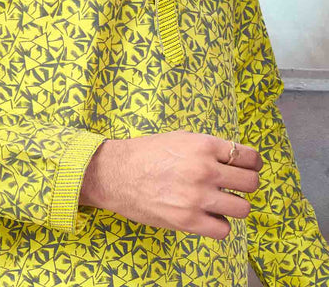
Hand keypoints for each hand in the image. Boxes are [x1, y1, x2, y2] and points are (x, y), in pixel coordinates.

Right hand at [79, 130, 261, 239]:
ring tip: (221, 202)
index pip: (250, 157)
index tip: (250, 168)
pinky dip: (219, 225)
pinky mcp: (188, 221)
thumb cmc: (147, 153)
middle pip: (251, 183)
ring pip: (243, 208)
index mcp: (204, 145)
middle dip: (246, 185)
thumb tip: (237, 160)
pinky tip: (208, 216)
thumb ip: (210, 148)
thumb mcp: (181, 138)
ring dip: (234, 206)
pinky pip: (224, 230)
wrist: (116, 173)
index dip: (253, 163)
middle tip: (235, 186)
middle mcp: (204, 170)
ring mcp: (197, 197)